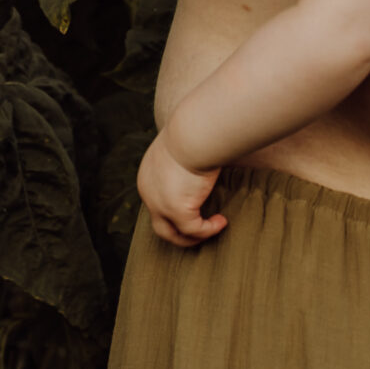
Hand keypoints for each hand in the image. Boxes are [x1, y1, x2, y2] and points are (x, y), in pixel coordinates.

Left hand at [137, 127, 228, 247]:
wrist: (193, 133)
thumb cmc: (193, 132)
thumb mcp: (183, 145)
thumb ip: (187, 158)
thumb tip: (204, 156)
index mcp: (148, 176)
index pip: (157, 202)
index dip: (175, 211)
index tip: (197, 207)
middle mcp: (148, 193)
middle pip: (160, 224)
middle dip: (180, 231)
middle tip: (201, 230)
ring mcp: (160, 204)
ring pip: (171, 233)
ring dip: (192, 236)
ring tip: (212, 228)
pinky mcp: (177, 211)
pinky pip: (193, 229)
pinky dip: (208, 229)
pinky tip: (222, 221)